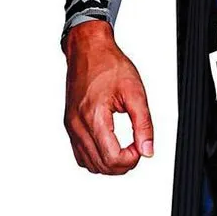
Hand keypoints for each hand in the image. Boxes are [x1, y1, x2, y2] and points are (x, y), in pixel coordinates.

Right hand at [63, 20, 153, 173]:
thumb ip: (144, 124)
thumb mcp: (136, 92)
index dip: (131, 159)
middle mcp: (77, 125)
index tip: (140, 148)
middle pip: (100, 165)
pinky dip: (96, 157)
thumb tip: (147, 150)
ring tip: (126, 148)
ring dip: (109, 164)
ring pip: (88, 164)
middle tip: (137, 149)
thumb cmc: (109, 65)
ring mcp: (71, 126)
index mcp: (94, 116)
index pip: (111, 158)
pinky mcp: (69, 125)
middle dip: (123, 164)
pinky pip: (80, 153)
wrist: (88, 50)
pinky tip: (110, 146)